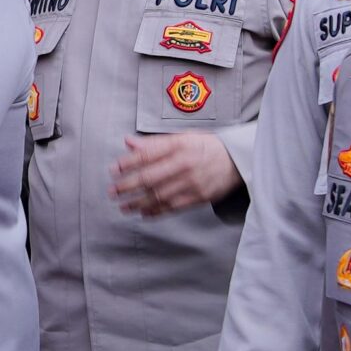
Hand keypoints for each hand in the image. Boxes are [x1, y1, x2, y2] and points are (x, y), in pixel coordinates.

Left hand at [111, 133, 240, 215]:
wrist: (237, 160)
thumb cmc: (205, 147)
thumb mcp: (182, 137)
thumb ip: (154, 142)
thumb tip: (128, 142)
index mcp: (179, 145)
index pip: (147, 155)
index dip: (127, 163)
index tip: (113, 170)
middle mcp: (184, 164)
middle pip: (150, 177)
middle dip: (127, 186)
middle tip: (112, 192)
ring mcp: (192, 182)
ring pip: (159, 196)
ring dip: (138, 203)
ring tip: (123, 207)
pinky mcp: (199, 197)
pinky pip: (172, 207)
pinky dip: (156, 212)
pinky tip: (143, 213)